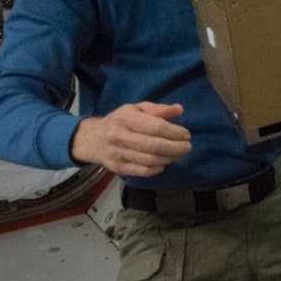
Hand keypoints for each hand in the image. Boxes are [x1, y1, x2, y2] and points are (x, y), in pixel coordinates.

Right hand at [70, 102, 191, 176]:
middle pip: (154, 146)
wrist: (93, 138)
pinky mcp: (117, 167)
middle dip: (175, 147)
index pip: (155, 127)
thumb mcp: (136, 110)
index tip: (186, 134)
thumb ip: (158, 110)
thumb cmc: (120, 121)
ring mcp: (117, 153)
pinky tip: (164, 162)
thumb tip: (179, 109)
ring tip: (179, 154)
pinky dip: (157, 168)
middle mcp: (119, 136)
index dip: (174, 132)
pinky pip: (142, 171)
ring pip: (150, 160)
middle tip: (187, 146)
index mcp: (125, 118)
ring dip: (169, 158)